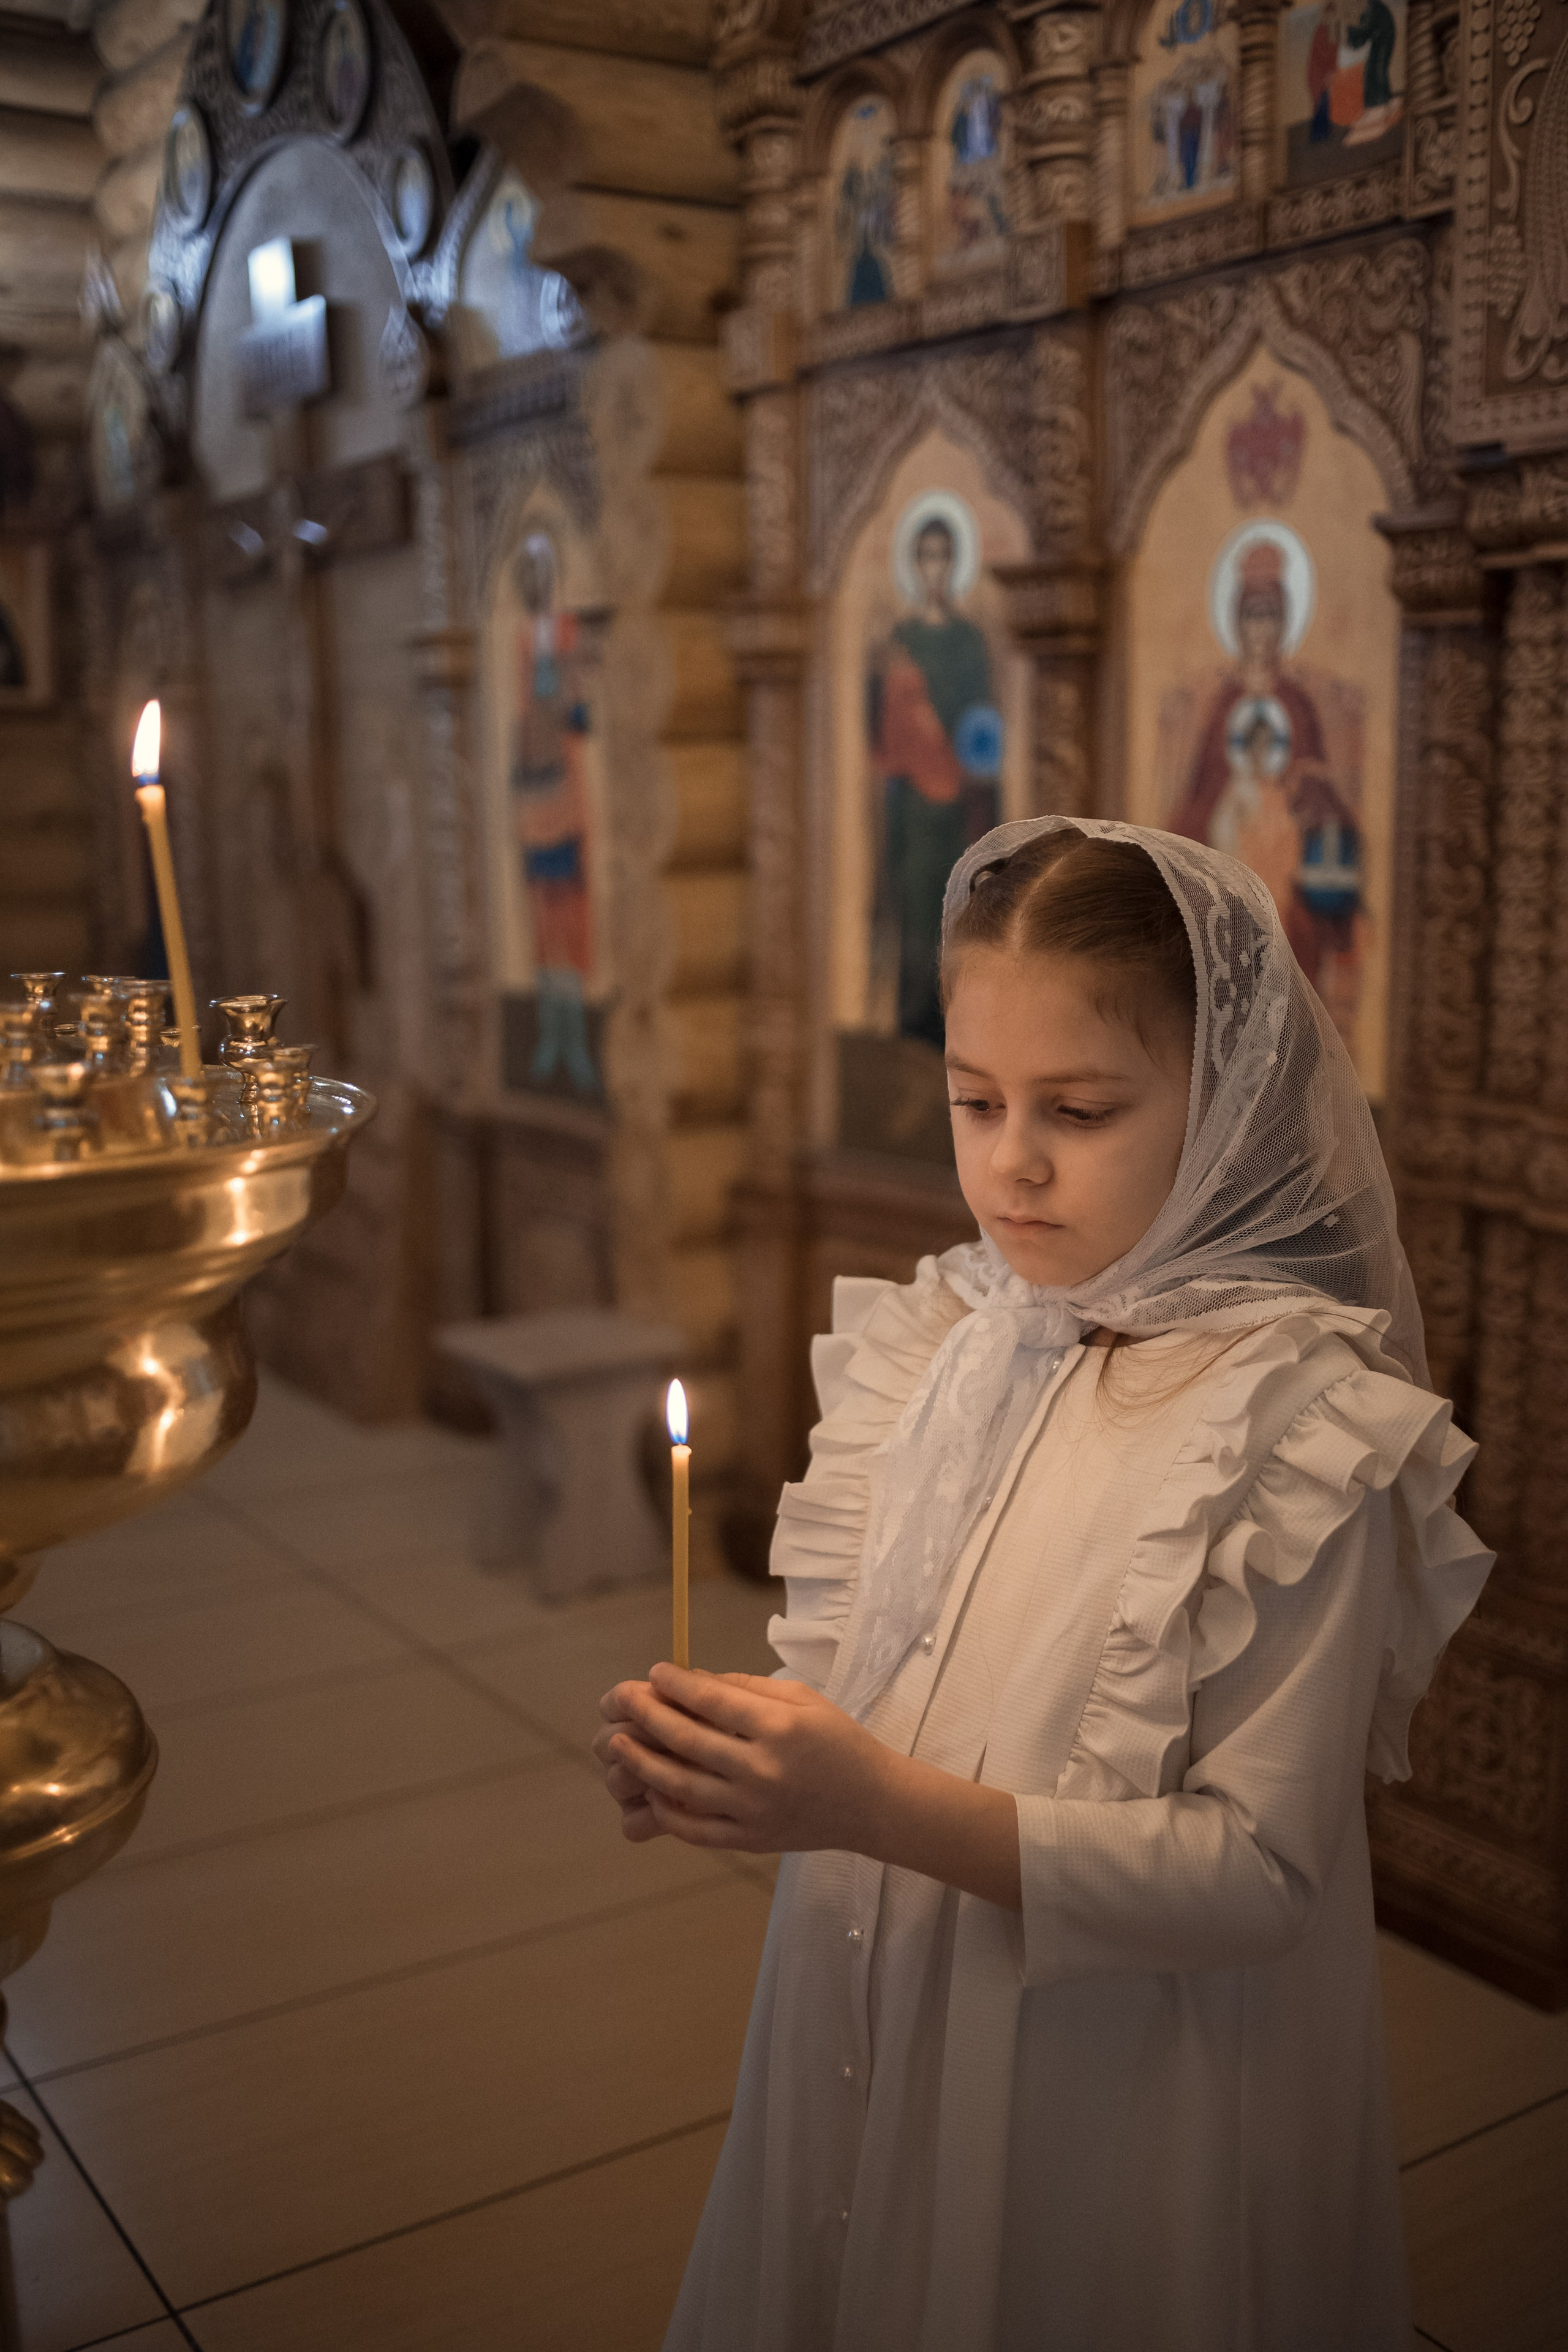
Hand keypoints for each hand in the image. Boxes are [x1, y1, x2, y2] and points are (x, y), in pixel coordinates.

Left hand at [596, 1665, 891, 1854]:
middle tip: (622, 1699)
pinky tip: (650, 1788)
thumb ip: (749, 1688)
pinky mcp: (750, 1839)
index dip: (677, 1684)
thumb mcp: (804, 1700)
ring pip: (682, 1786)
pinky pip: (695, 1828)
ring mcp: (754, 1810)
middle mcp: (763, 1769)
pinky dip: (667, 1809)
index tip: (654, 1671)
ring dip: (643, 1762)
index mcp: (780, 1728)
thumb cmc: (839, 1742)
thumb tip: (695, 1680)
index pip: (713, 1699)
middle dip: (648, 1716)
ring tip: (617, 1744)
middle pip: (688, 1740)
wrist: (872, 1804)